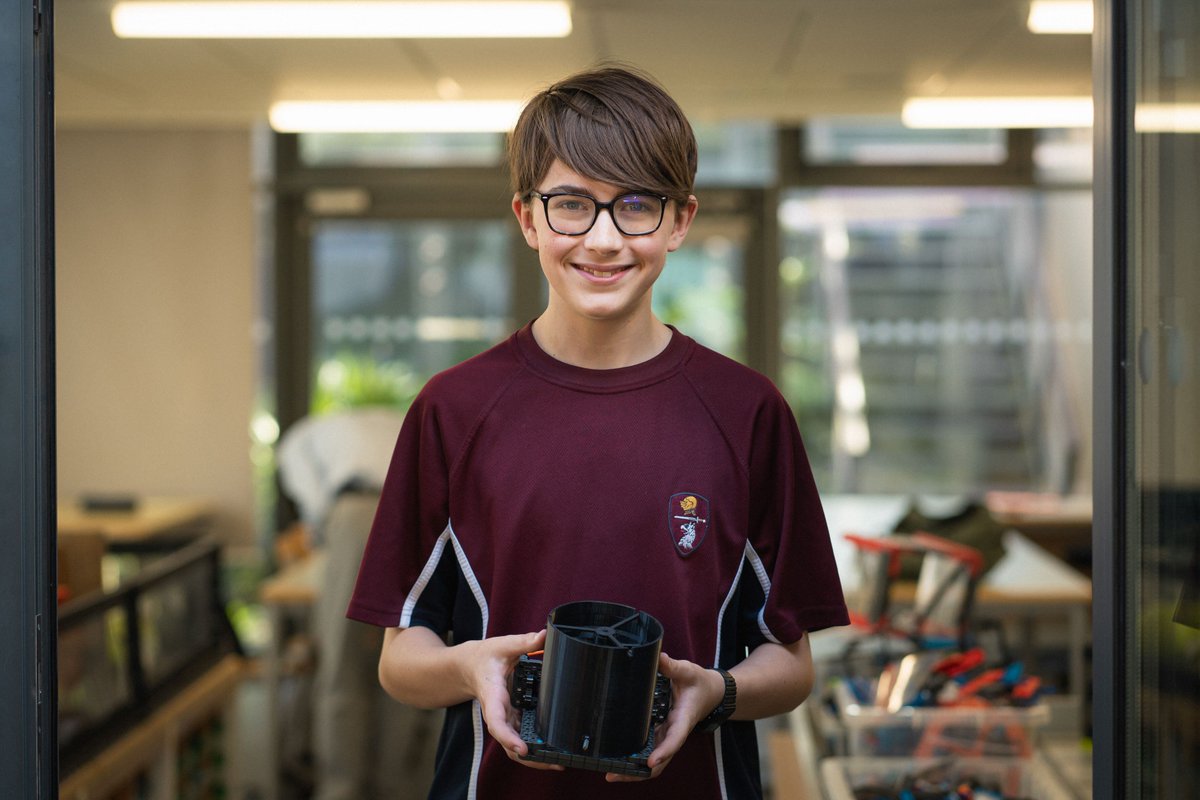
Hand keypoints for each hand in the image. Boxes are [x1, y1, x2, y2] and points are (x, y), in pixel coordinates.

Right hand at [463, 629, 562, 771]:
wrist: (467, 668)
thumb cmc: (483, 658)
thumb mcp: (501, 646)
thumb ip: (523, 642)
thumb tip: (544, 634)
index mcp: (493, 696)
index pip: (496, 722)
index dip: (508, 737)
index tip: (522, 748)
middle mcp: (497, 713)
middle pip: (509, 743)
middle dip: (529, 757)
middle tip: (554, 762)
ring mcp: (504, 718)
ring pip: (514, 746)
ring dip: (534, 757)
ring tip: (558, 762)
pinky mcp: (510, 719)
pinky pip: (520, 738)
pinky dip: (534, 747)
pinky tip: (552, 750)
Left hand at [605, 652, 725, 781]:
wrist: (709, 692)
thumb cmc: (698, 682)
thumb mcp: (688, 671)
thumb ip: (673, 666)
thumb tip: (659, 658)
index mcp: (684, 719)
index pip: (675, 738)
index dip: (664, 751)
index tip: (651, 762)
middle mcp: (675, 732)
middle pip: (660, 760)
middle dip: (639, 772)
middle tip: (614, 774)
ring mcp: (667, 736)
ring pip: (652, 762)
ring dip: (634, 770)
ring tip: (610, 773)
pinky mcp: (660, 734)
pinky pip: (648, 752)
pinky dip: (634, 761)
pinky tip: (616, 761)